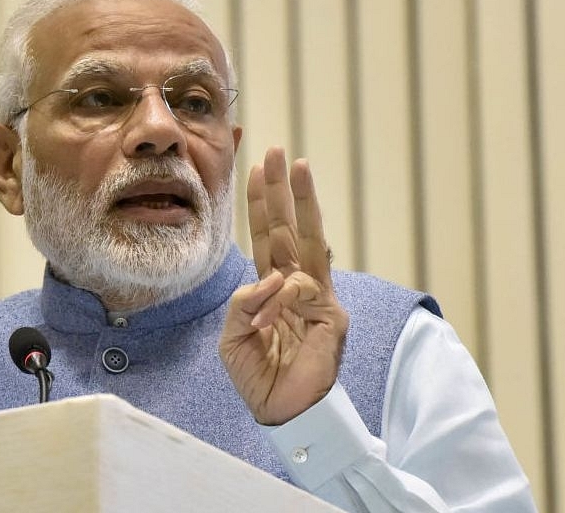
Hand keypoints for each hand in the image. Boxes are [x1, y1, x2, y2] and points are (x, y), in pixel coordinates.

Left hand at [219, 147, 347, 424]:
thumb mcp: (233, 335)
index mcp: (271, 287)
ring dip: (301, 200)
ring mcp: (317, 297)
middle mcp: (296, 285)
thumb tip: (271, 279)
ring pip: (309, 239)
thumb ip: (242, 303)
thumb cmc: (257, 373)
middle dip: (284, 189)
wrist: (280, 411)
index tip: (256, 168)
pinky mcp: (331, 315)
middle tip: (281, 153)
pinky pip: (301, 291)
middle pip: (289, 227)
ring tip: (296, 166)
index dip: (261, 204)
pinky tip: (272, 315)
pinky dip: (282, 297)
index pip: (266, 237)